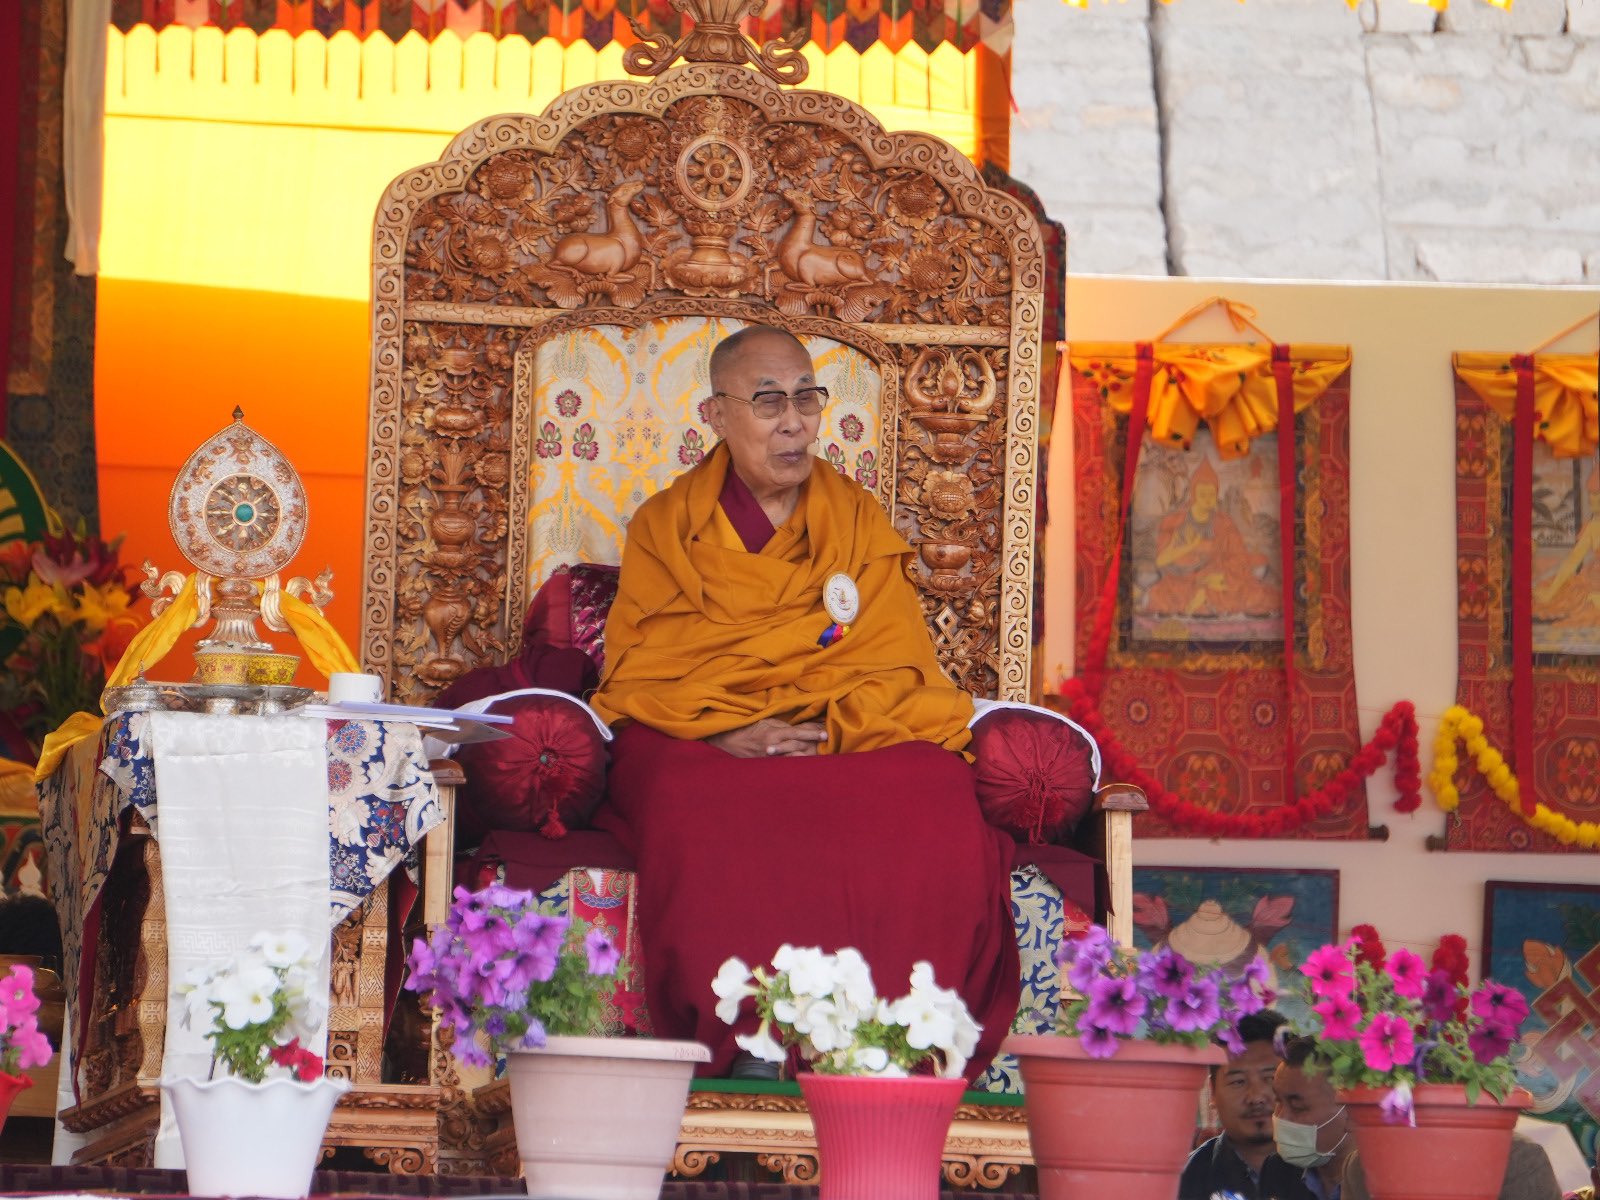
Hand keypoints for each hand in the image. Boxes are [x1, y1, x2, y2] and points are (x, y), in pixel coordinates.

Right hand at [706, 719, 827, 757]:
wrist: (727, 740)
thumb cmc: (748, 728)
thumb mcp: (766, 721)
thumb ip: (784, 725)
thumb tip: (802, 725)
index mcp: (773, 733)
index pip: (797, 732)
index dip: (812, 732)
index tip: (826, 734)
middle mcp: (773, 746)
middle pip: (798, 745)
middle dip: (813, 744)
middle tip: (828, 745)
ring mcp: (769, 758)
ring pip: (792, 757)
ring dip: (806, 756)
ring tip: (820, 758)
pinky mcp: (766, 765)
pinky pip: (782, 766)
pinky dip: (793, 765)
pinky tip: (803, 768)